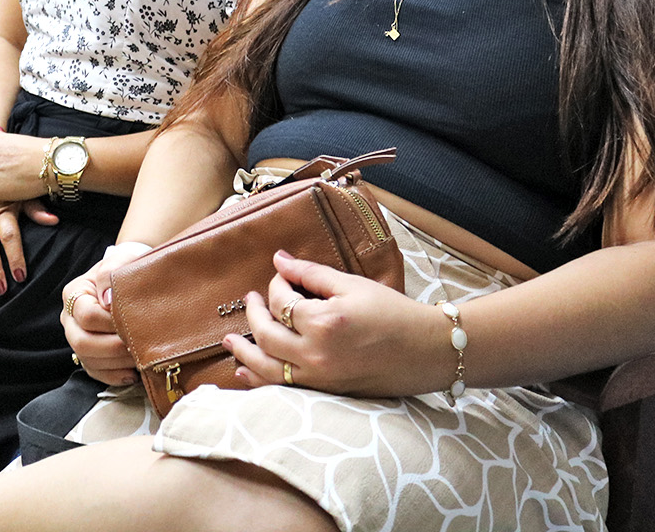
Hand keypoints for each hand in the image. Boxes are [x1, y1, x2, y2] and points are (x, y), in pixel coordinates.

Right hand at [61, 242, 152, 384]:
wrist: (130, 277)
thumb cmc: (126, 267)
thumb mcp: (120, 261)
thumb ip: (111, 272)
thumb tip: (108, 299)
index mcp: (74, 294)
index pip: (87, 316)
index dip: (111, 323)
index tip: (134, 321)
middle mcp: (70, 318)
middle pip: (82, 343)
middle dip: (113, 348)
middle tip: (138, 345)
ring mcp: (77, 337)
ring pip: (88, 360)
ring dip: (116, 363)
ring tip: (140, 357)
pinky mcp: (89, 354)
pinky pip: (96, 372)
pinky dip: (115, 376)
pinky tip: (133, 372)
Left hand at [224, 250, 444, 398]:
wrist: (426, 351)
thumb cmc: (393, 314)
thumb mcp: (353, 285)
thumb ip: (311, 273)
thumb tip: (279, 260)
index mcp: (324, 322)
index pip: (283, 301)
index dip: (277, 284)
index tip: (281, 276)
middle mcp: (316, 354)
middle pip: (266, 333)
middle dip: (254, 313)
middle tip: (250, 299)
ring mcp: (318, 379)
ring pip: (266, 368)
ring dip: (243, 353)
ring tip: (228, 341)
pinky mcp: (324, 393)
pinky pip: (281, 389)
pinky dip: (259, 381)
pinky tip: (245, 373)